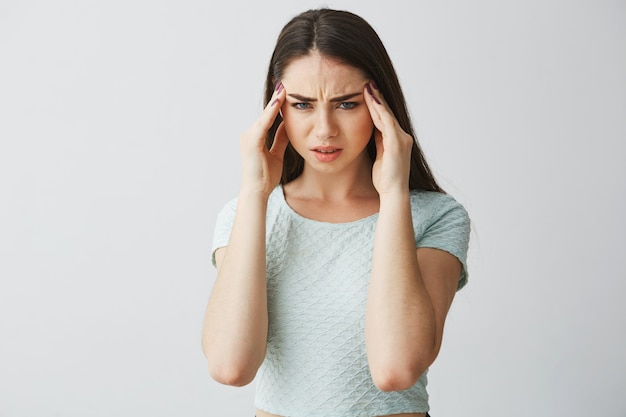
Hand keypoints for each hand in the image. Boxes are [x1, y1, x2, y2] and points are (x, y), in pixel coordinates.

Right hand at [239, 82, 289, 195]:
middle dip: (276, 99)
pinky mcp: (252, 141)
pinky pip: (264, 123)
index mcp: (255, 138)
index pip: (269, 118)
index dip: (277, 106)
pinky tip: (279, 101)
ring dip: (275, 101)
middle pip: (266, 114)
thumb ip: (280, 139)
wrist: (256, 191)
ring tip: (284, 87)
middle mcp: (249, 134)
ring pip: (265, 116)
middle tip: (285, 83)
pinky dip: (272, 112)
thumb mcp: (276, 154)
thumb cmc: (265, 177)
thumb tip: (287, 126)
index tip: (285, 92)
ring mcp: (249, 136)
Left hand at [364, 81, 413, 195]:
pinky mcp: (396, 142)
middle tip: (369, 82)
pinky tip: (372, 100)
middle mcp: (402, 136)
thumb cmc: (385, 179)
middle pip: (387, 113)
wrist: (393, 193)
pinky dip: (379, 110)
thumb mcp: (380, 156)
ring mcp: (401, 139)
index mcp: (397, 140)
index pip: (386, 118)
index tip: (369, 92)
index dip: (378, 105)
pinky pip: (387, 122)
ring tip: (368, 86)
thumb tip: (372, 131)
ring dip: (377, 100)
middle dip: (378, 97)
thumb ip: (379, 143)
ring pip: (387, 114)